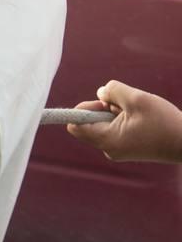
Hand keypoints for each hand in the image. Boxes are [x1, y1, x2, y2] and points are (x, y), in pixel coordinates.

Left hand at [66, 80, 181, 163]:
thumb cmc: (165, 122)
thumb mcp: (137, 98)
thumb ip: (112, 91)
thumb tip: (99, 93)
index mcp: (107, 140)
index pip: (75, 125)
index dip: (84, 109)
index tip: (104, 102)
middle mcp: (109, 149)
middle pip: (89, 123)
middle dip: (102, 109)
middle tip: (124, 105)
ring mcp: (118, 150)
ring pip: (103, 124)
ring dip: (114, 112)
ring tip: (137, 113)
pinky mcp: (128, 148)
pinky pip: (114, 129)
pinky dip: (123, 119)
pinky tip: (141, 119)